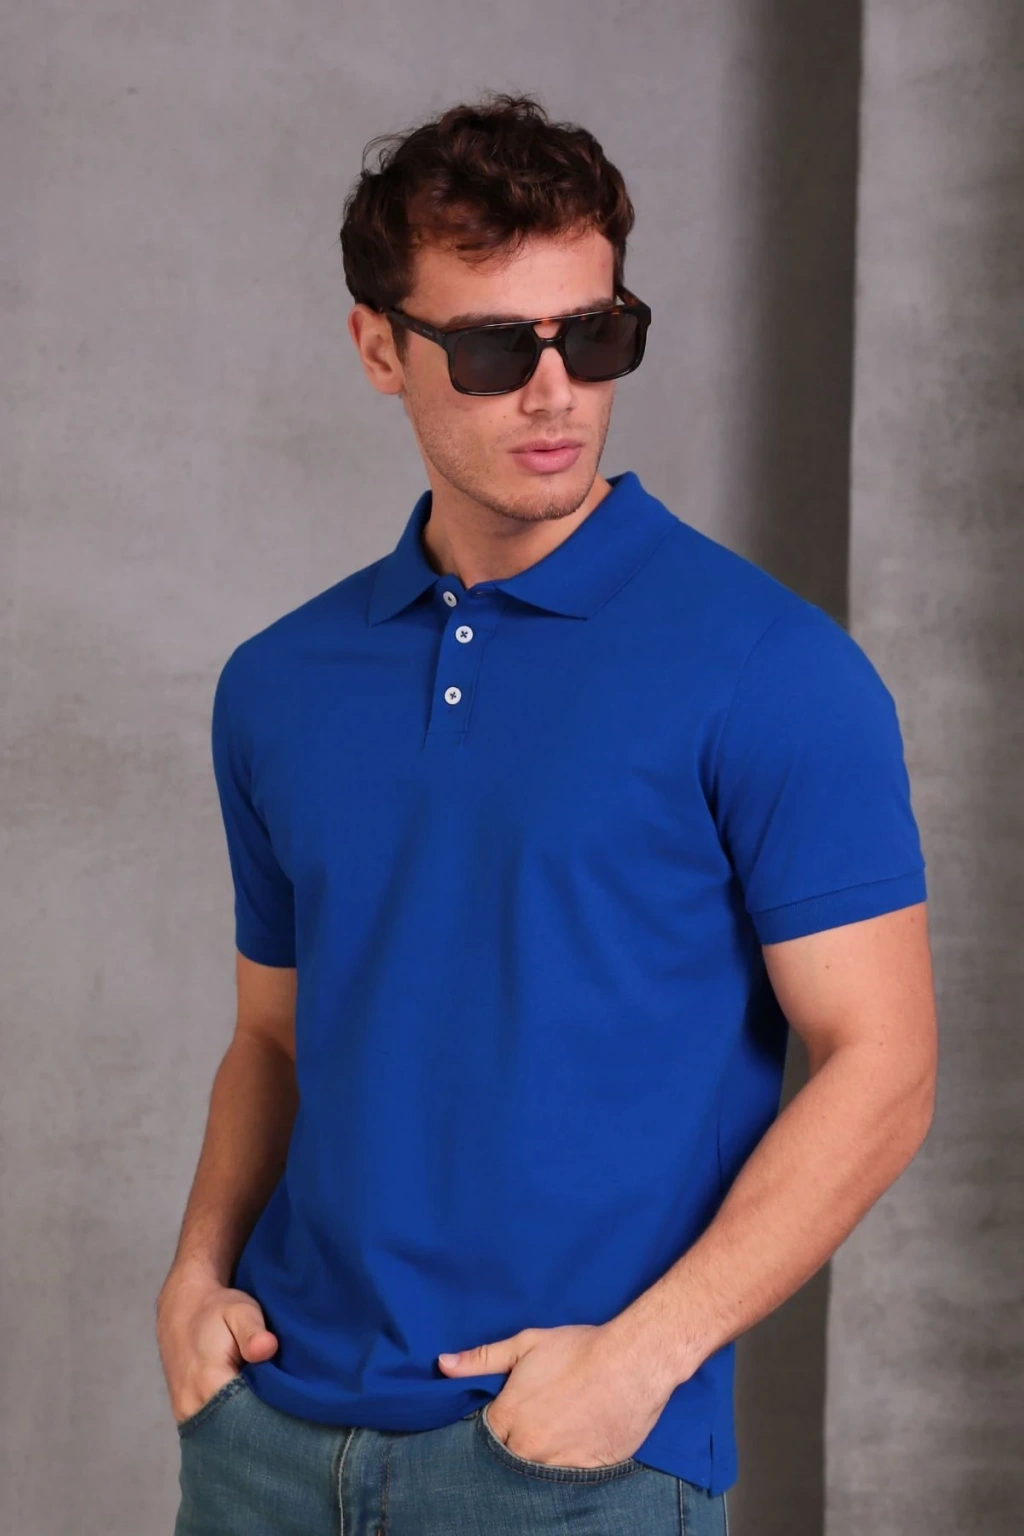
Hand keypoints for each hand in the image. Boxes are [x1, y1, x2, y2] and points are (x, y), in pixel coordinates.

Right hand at [155, 1267, 277, 1425]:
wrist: (181, 1310)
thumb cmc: (217, 1311)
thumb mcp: (238, 1310)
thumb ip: (252, 1331)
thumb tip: (268, 1349)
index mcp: (209, 1384)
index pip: (246, 1421)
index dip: (272, 1422)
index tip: (296, 1418)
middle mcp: (194, 1407)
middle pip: (235, 1436)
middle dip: (263, 1434)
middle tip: (292, 1429)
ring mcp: (187, 1416)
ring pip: (223, 1437)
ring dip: (247, 1433)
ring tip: (276, 1427)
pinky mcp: (187, 1416)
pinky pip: (213, 1433)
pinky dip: (233, 1430)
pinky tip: (254, 1422)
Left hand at [437, 1322, 671, 1468]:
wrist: (631, 1362)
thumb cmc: (577, 1349)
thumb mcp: (525, 1344)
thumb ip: (481, 1359)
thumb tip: (443, 1364)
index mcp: (508, 1417)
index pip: (487, 1434)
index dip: (500, 1422)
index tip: (513, 1411)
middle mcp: (528, 1447)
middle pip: (510, 1455)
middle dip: (518, 1440)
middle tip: (539, 1418)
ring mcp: (557, 1463)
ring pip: (537, 1469)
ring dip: (542, 1454)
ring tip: (559, 1428)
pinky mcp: (586, 1471)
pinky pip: (567, 1478)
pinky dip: (568, 1462)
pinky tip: (577, 1439)